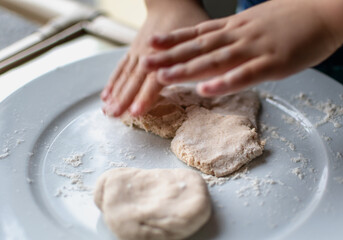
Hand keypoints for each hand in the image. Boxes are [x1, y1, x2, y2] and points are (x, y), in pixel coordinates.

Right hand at [101, 0, 208, 116]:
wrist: (172, 1)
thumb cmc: (190, 19)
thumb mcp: (201, 38)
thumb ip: (198, 60)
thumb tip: (205, 82)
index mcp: (166, 54)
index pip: (154, 80)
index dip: (145, 97)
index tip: (135, 113)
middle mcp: (148, 54)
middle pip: (134, 81)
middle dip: (123, 99)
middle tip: (113, 116)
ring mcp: (139, 52)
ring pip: (125, 75)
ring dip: (116, 93)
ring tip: (106, 110)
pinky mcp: (134, 50)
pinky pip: (121, 67)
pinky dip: (113, 81)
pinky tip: (106, 94)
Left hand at [142, 0, 340, 96]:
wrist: (326, 10)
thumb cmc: (293, 17)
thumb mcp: (256, 20)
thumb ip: (236, 33)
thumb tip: (220, 42)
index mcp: (235, 27)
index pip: (196, 34)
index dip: (172, 40)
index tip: (150, 45)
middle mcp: (238, 36)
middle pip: (197, 47)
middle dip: (169, 57)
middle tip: (143, 64)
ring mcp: (254, 49)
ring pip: (214, 60)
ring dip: (187, 69)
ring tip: (163, 78)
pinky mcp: (273, 63)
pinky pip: (244, 75)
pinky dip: (223, 83)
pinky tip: (204, 90)